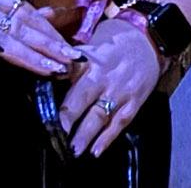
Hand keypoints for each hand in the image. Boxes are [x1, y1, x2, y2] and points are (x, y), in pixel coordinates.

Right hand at [0, 0, 79, 88]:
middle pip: (22, 25)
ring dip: (29, 52)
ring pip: (4, 35)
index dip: (52, 34)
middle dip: (50, 45)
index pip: (30, 16)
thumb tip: (50, 15)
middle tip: (71, 61)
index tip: (73, 52)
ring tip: (50, 67)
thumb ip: (13, 20)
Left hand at [60, 16, 162, 156]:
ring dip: (85, 135)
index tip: (38, 104)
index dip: (52, 86)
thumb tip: (48, 70)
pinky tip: (96, 151)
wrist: (152, 38)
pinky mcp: (135, 100)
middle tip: (54, 135)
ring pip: (100, 115)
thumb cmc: (117, 39)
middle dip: (67, 118)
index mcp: (90, 58)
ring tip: (73, 151)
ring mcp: (121, 90)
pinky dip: (108, 138)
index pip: (67, 72)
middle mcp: (104, 75)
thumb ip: (72, 59)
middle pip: (82, 97)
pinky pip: (120, 121)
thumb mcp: (93, 40)